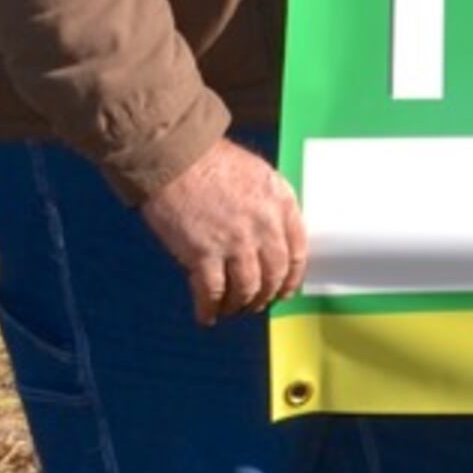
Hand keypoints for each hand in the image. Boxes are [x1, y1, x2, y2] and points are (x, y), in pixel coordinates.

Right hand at [139, 138, 307, 322]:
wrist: (175, 157)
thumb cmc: (212, 160)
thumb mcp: (259, 175)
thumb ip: (270, 206)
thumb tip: (270, 236)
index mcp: (281, 205)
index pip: (298, 252)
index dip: (291, 278)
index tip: (285, 290)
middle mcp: (264, 226)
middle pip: (273, 275)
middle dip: (266, 295)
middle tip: (256, 304)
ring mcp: (234, 242)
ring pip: (247, 289)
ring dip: (241, 304)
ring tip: (233, 309)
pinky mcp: (202, 254)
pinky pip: (212, 292)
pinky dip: (210, 308)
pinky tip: (207, 315)